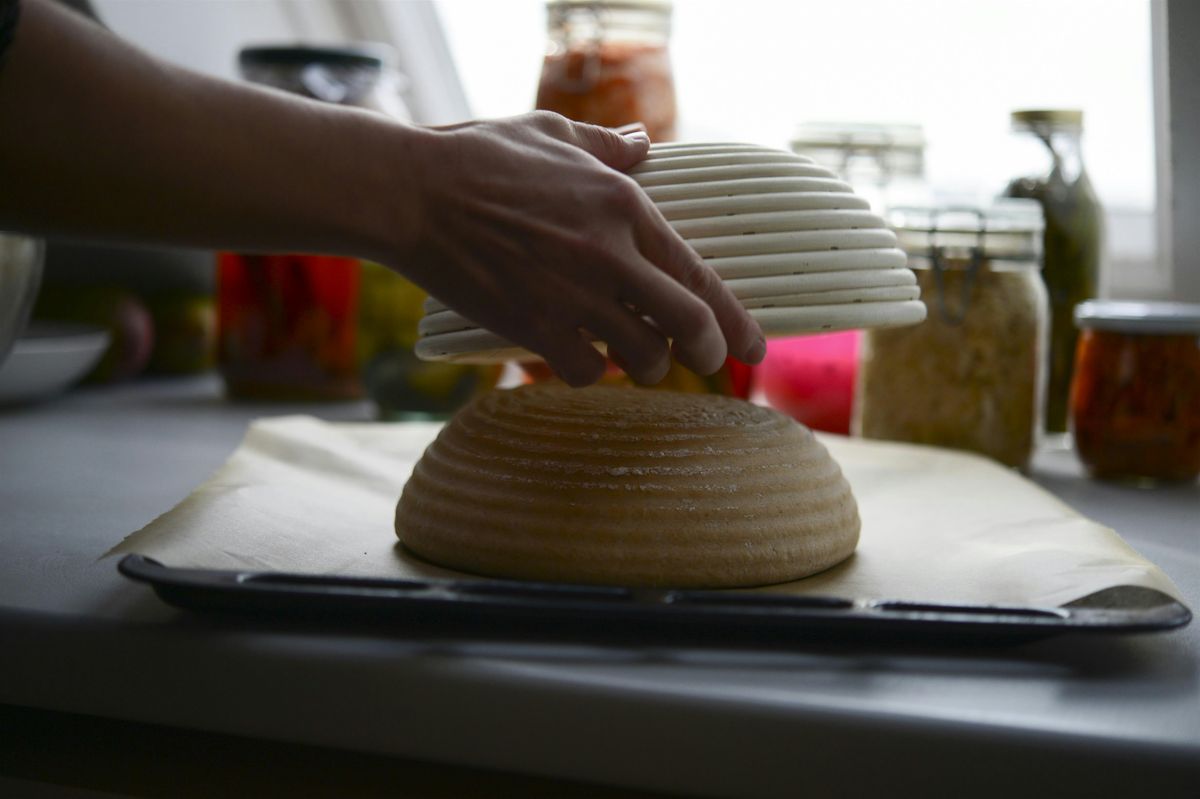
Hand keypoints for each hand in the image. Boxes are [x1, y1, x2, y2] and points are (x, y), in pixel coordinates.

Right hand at [400, 112, 765, 386]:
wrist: (413, 194)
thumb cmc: (480, 157)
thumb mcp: (554, 134)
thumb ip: (607, 148)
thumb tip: (642, 144)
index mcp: (625, 206)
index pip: (699, 274)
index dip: (735, 319)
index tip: (753, 346)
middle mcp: (610, 255)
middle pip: (688, 325)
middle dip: (707, 354)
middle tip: (708, 364)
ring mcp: (573, 296)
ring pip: (641, 357)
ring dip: (646, 366)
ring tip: (637, 360)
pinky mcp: (533, 326)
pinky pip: (583, 370)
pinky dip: (588, 371)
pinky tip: (580, 359)